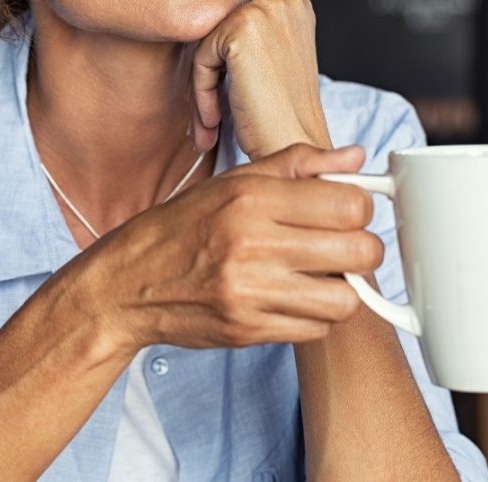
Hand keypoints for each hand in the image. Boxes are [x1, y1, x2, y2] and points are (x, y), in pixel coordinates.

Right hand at [80, 144, 382, 351]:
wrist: (127, 283)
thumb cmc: (182, 227)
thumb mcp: (232, 182)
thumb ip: (297, 164)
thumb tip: (354, 157)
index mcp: (251, 198)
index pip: (349, 204)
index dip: (358, 208)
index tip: (344, 211)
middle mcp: (251, 244)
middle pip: (359, 251)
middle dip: (360, 248)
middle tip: (340, 246)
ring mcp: (250, 292)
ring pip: (346, 298)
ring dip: (340, 288)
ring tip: (316, 275)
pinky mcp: (248, 330)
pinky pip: (316, 330)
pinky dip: (313, 316)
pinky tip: (290, 297)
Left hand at [189, 0, 329, 158]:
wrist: (294, 145)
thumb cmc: (283, 115)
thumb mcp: (271, 61)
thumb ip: (249, 37)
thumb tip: (203, 26)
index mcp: (293, 3)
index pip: (235, 27)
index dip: (227, 69)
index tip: (226, 102)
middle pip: (220, 36)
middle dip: (213, 79)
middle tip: (211, 121)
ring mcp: (264, 10)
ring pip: (207, 48)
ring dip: (204, 91)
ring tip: (211, 126)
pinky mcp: (242, 29)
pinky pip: (201, 60)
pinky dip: (202, 94)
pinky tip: (214, 121)